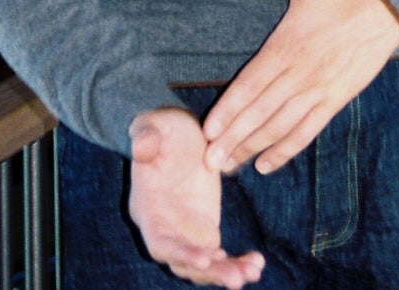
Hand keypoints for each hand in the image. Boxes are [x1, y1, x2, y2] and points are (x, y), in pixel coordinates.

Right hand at [127, 108, 264, 287]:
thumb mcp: (153, 125)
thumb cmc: (161, 128)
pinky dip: (237, 263)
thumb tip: (141, 147)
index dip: (181, 253)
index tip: (206, 258)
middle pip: (184, 263)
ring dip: (227, 272)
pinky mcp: (204, 230)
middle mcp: (164, 229)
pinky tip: (257, 263)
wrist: (178, 133)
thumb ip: (146, 136)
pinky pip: (219, 256)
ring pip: (204, 265)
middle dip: (210, 273)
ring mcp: (185, 233)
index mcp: (147, 209)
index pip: (160, 242)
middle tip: (236, 279)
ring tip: (253, 272)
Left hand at [203, 0, 398, 175]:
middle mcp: (299, 74)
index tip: (207, 131)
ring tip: (229, 165)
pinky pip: (307, 131)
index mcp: (285, 46)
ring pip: (280, 127)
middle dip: (233, 138)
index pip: (250, 85)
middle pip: (260, 113)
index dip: (228, 109)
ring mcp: (318, 91)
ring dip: (253, 148)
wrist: (386, 9)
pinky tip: (265, 164)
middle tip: (208, 161)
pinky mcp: (335, 100)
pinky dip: (286, 150)